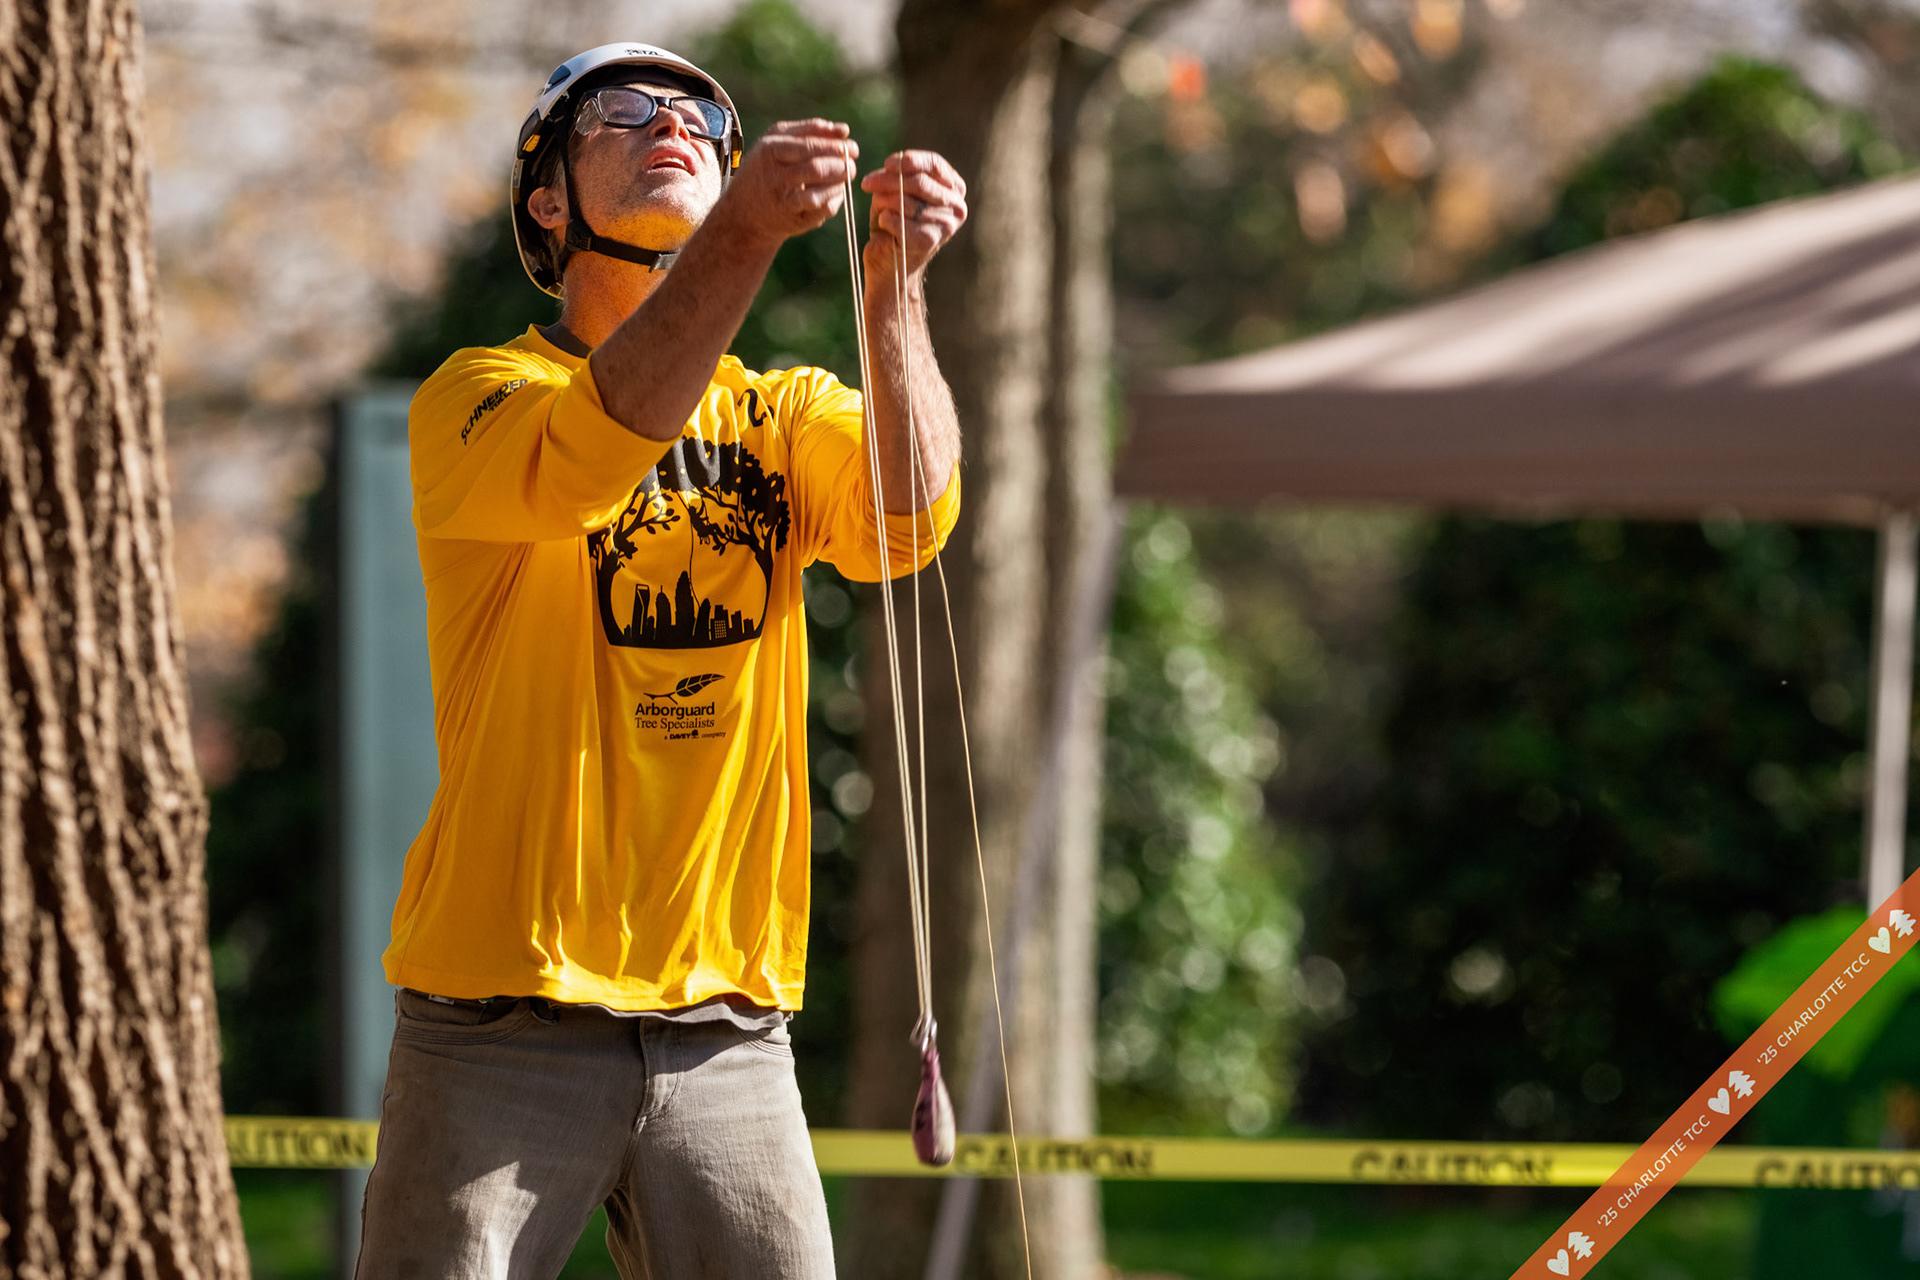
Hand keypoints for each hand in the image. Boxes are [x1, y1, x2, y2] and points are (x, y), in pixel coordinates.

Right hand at [717, 120, 858, 249]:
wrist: (744, 210)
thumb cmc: (766, 167)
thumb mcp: (777, 141)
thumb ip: (809, 130)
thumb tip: (843, 130)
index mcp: (770, 150)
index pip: (809, 145)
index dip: (835, 146)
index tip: (851, 147)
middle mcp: (775, 177)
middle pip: (816, 168)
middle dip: (841, 165)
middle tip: (852, 164)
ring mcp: (783, 201)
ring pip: (820, 193)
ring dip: (839, 183)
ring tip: (844, 176)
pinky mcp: (793, 220)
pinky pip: (822, 210)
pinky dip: (835, 200)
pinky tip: (835, 192)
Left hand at [859, 150, 967, 284]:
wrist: (891, 265)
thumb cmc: (894, 224)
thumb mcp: (897, 192)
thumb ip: (898, 175)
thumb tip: (891, 166)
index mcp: (954, 190)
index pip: (934, 164)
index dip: (908, 160)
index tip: (886, 164)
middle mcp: (957, 207)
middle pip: (919, 182)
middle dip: (888, 180)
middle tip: (867, 184)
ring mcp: (946, 225)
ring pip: (906, 201)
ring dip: (884, 201)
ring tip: (878, 208)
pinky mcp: (929, 241)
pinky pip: (898, 220)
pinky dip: (884, 219)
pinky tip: (883, 223)